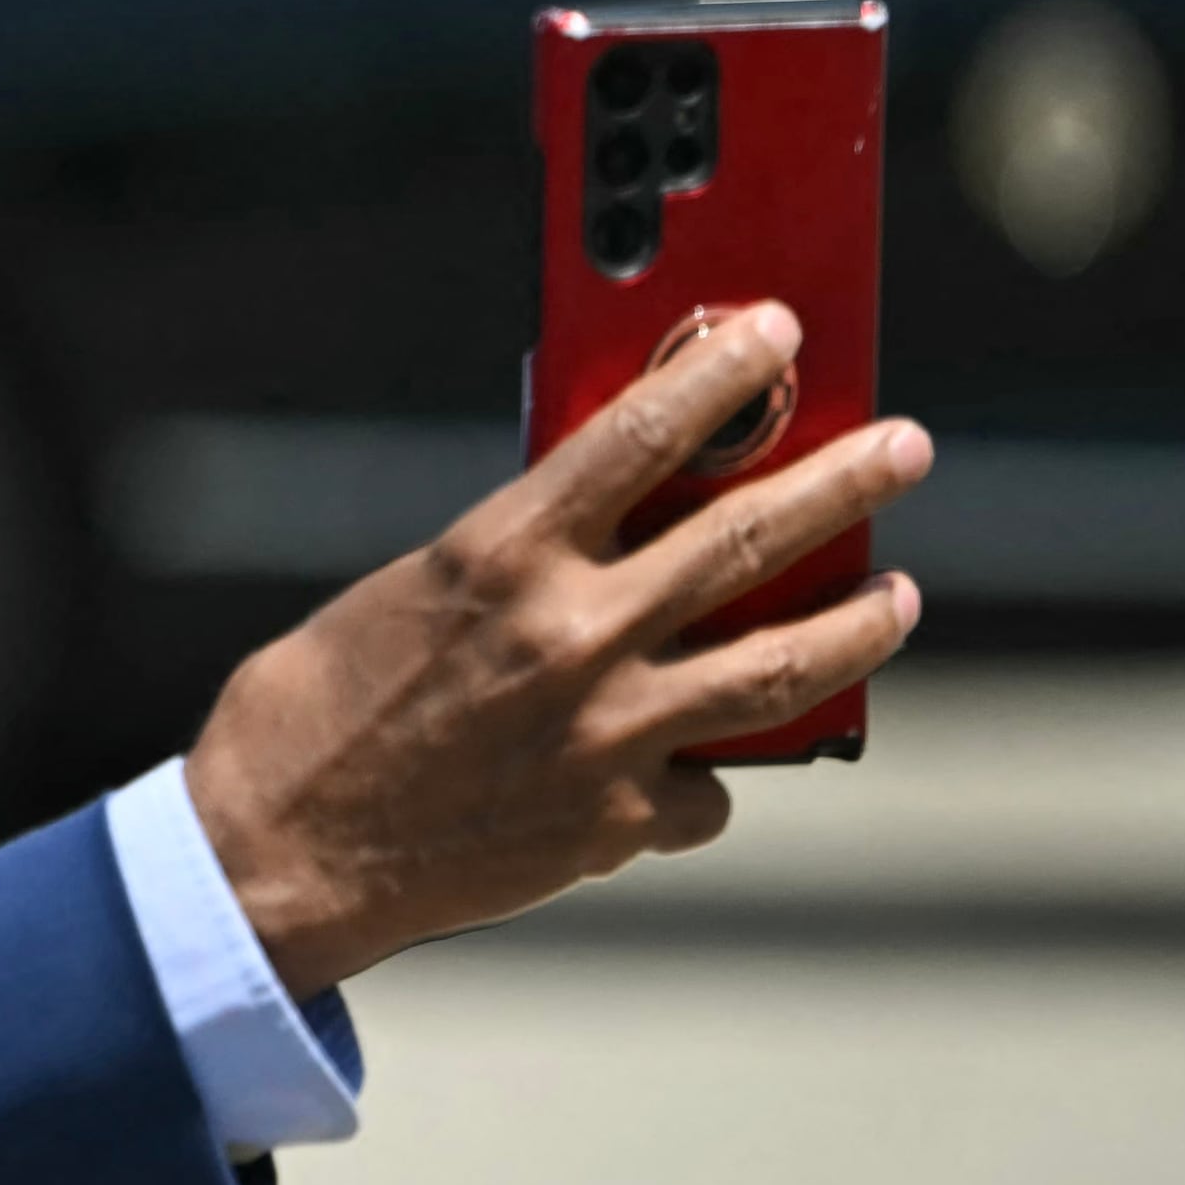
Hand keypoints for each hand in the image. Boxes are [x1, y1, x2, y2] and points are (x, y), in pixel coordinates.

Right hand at [182, 302, 930, 1001]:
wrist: (280, 850)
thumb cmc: (316, 709)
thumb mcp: (410, 592)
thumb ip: (511, 561)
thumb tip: (592, 532)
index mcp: (502, 555)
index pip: (641, 434)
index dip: (721, 374)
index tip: (777, 334)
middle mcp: (572, 634)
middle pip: (745, 539)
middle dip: (843, 484)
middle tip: (904, 449)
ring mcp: (609, 733)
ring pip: (778, 667)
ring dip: (855, 624)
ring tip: (899, 598)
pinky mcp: (618, 822)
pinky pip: (707, 787)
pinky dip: (712, 771)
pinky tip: (709, 764)